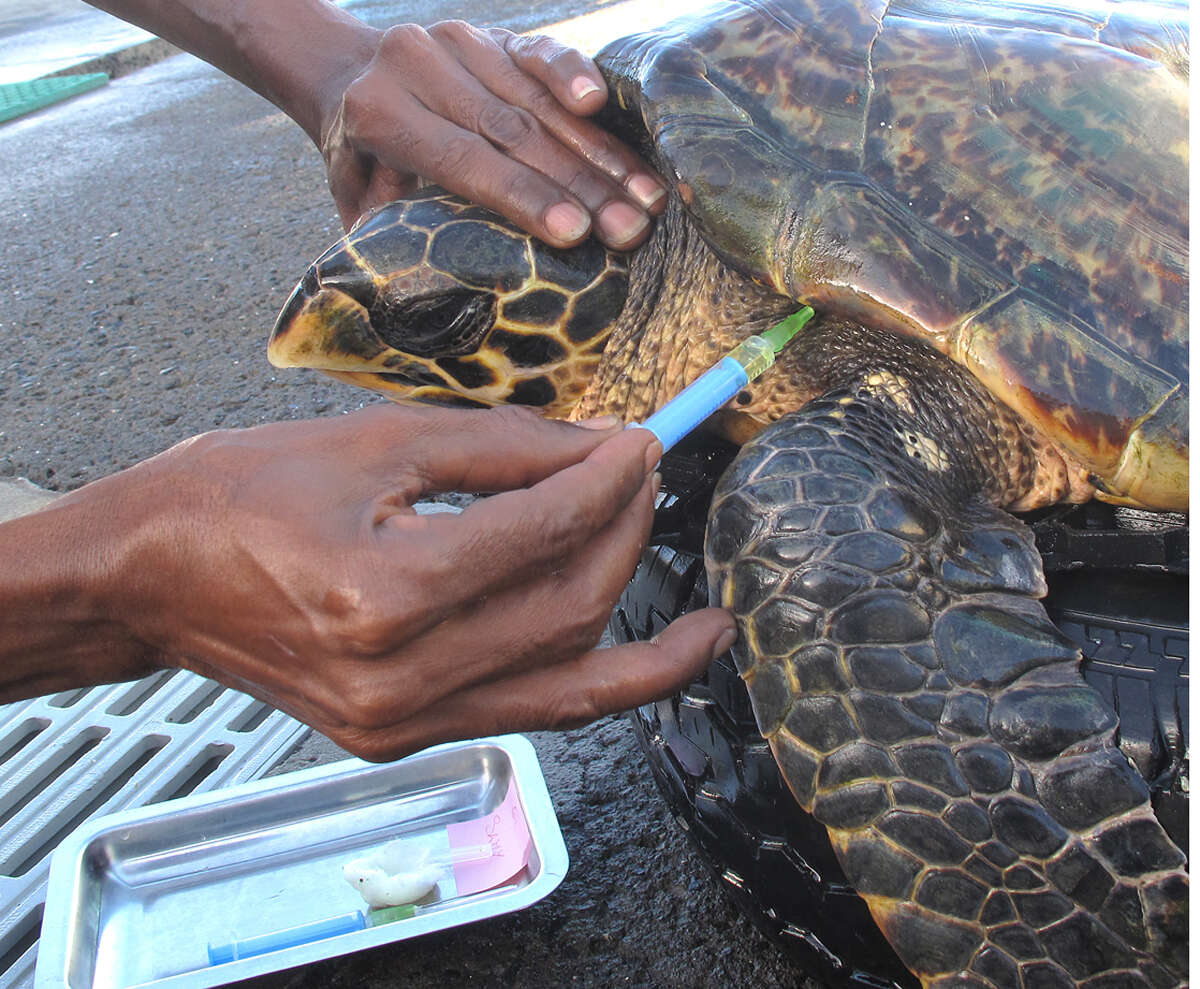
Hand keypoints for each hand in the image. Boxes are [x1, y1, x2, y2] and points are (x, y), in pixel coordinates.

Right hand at [25, 406, 731, 759]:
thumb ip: (505, 446)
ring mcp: (400, 724)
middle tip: (646, 481)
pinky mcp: (401, 739)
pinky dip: (592, 683)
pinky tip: (645, 660)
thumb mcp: (375, 441)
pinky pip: (527, 713)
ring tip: (693, 603)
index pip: (542, 532)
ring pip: (567, 682)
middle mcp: (398, 680)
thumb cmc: (240, 493)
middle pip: (568, 610)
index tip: (642, 441)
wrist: (148, 576)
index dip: (608, 480)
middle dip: (627, 535)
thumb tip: (602, 445)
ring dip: (641, 634)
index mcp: (382, 595)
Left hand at [318, 21, 666, 244]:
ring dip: (597, 152)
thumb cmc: (367, 166)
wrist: (351, 79)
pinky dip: (574, 76)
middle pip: (513, 131)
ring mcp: (459, 42)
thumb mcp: (361, 204)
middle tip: (630, 229)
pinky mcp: (495, 35)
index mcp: (381, 113)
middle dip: (579, 184)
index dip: (523, 196)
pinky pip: (541, 56)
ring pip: (537, 101)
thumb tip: (427, 301)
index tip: (574, 233)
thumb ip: (387, 240)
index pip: (465, 160)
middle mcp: (418, 66)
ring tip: (645, 198)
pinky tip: (600, 105)